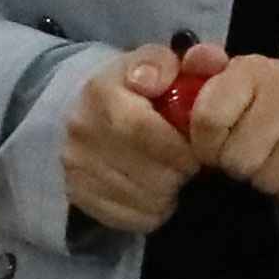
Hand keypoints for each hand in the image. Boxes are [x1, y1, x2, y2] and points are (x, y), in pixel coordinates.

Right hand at [59, 48, 196, 232]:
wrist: (96, 112)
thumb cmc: (143, 88)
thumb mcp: (161, 64)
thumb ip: (186, 61)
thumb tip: (203, 60)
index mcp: (100, 90)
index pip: (140, 129)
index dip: (178, 147)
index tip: (199, 151)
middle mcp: (80, 128)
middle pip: (144, 169)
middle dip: (177, 172)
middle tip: (192, 168)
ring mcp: (74, 164)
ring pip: (138, 197)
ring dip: (167, 193)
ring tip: (175, 178)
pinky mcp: (77, 194)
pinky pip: (126, 218)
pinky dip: (150, 212)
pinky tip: (158, 196)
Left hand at [181, 50, 278, 204]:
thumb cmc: (257, 101)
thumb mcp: (223, 82)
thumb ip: (199, 69)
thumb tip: (197, 57)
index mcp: (251, 70)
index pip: (209, 120)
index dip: (204, 144)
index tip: (212, 145)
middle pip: (239, 158)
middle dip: (233, 165)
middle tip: (242, 155)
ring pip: (269, 178)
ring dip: (261, 179)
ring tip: (265, 162)